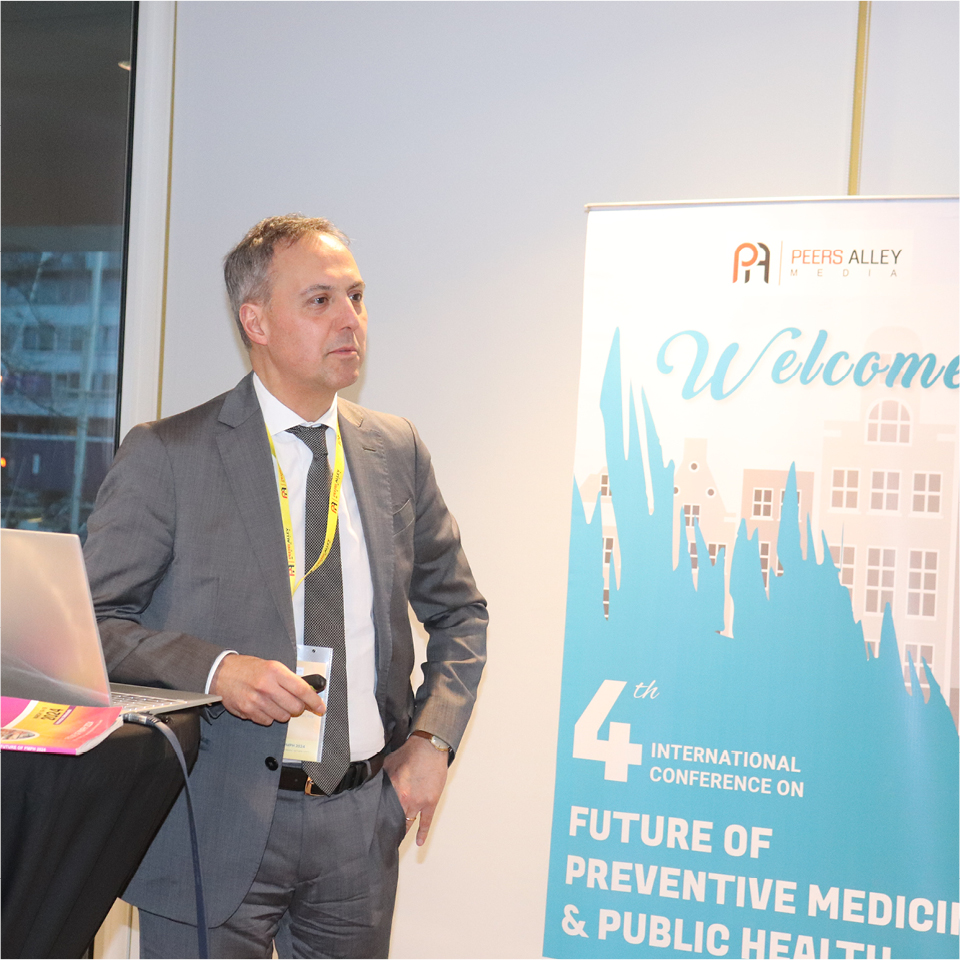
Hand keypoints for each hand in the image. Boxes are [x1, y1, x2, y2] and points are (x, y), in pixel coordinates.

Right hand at [210, 653, 324, 725]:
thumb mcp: (271, 666)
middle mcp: (266, 686)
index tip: (320, 707)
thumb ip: (289, 679)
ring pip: (282, 717)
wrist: (221, 673)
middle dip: (298, 708)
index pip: (301, 689)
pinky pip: (268, 721)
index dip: (314, 700)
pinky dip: (269, 716)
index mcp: (275, 671)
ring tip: (274, 702)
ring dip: (283, 712)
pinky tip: (263, 706)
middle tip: (294, 703)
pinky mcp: (248, 711)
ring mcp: (256, 700)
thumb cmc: (248, 668)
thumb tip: (308, 692)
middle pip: (294, 707)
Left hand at [382, 735, 447, 845]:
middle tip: (382, 838)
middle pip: (394, 820)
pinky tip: (419, 842)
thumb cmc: (410, 753)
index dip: (377, 820)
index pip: (382, 810)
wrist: (430, 747)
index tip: (372, 829)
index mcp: (393, 790)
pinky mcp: (431, 802)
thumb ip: (379, 778)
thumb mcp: (388, 764)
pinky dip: (422, 833)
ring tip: (395, 841)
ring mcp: (419, 803)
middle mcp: (405, 799)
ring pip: (408, 823)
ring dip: (402, 832)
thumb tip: (367, 786)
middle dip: (388, 828)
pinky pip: (426, 822)